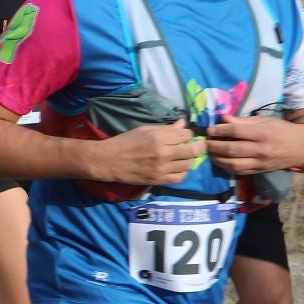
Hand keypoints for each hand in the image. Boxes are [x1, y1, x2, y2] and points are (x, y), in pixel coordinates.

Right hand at [86, 120, 202, 186]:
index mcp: (158, 137)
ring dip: (188, 159)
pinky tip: (177, 168)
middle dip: (196, 146)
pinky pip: (179, 178)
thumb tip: (183, 124)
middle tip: (194, 146)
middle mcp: (163, 153)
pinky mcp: (158, 180)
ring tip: (182, 157)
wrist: (108, 161)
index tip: (182, 135)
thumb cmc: (124, 142)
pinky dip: (182, 172)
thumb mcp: (144, 130)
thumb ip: (165, 128)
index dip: (186, 134)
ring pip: (188, 164)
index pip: (186, 134)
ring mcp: (161, 168)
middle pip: (192, 150)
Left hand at [205, 115, 303, 173]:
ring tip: (209, 153)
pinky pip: (239, 171)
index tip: (209, 129)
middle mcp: (261, 150)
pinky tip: (219, 161)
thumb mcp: (265, 121)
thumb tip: (223, 118)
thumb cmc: (282, 130)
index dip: (220, 130)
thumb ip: (243, 121)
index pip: (236, 132)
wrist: (301, 148)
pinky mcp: (259, 171)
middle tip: (205, 143)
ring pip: (233, 164)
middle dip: (214, 146)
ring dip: (217, 159)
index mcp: (263, 134)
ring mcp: (260, 163)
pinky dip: (226, 167)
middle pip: (232, 149)